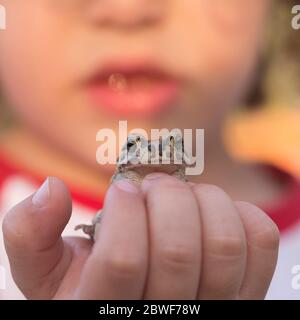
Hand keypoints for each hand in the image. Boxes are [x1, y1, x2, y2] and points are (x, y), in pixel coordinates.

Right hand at [2, 175, 278, 298]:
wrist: (135, 299)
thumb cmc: (86, 282)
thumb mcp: (44, 269)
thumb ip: (31, 233)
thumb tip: (51, 190)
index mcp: (106, 309)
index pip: (122, 262)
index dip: (124, 212)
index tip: (123, 189)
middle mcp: (167, 317)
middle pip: (177, 251)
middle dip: (164, 198)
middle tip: (153, 185)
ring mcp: (215, 309)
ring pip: (222, 243)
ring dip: (201, 199)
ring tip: (181, 195)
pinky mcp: (248, 291)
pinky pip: (259, 241)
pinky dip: (239, 212)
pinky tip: (212, 212)